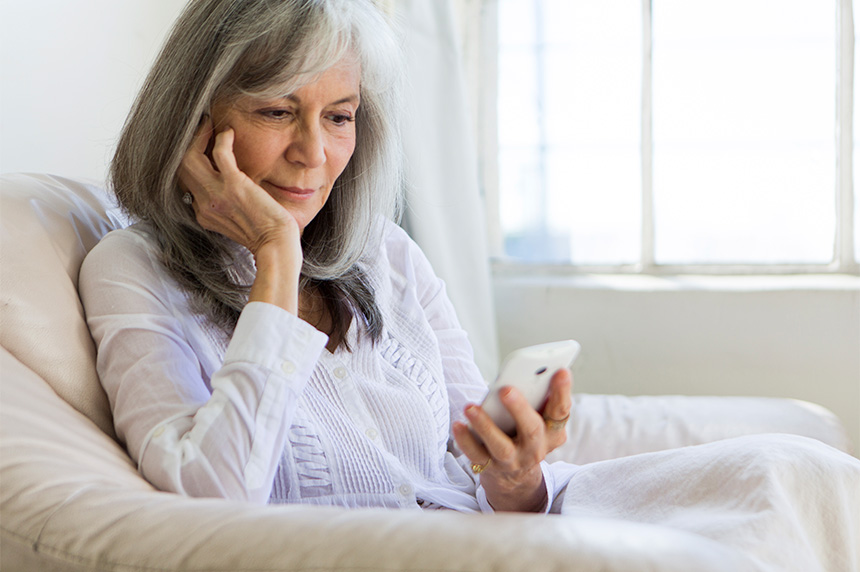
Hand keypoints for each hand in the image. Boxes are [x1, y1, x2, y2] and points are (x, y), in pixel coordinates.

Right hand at [178, 117, 302, 313]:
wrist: (276, 245)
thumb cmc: (265, 234)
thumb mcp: (234, 222)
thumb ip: (224, 206)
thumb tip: (228, 189)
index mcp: (203, 213)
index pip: (185, 181)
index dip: (192, 160)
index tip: (202, 145)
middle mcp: (204, 204)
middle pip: (180, 167)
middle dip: (188, 144)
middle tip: (201, 128)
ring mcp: (217, 195)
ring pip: (189, 158)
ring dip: (198, 137)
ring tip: (209, 126)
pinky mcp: (234, 186)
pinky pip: (220, 153)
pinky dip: (222, 138)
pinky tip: (230, 133)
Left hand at [452, 368, 571, 511]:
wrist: (515, 477)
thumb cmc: (524, 433)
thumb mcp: (538, 419)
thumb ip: (535, 399)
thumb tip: (522, 373)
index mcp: (552, 432)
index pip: (561, 411)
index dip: (563, 392)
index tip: (561, 370)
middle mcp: (536, 448)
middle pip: (532, 430)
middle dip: (519, 409)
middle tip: (505, 389)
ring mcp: (514, 460)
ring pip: (501, 446)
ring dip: (485, 426)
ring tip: (470, 408)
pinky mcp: (491, 467)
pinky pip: (477, 454)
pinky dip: (466, 440)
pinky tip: (458, 424)